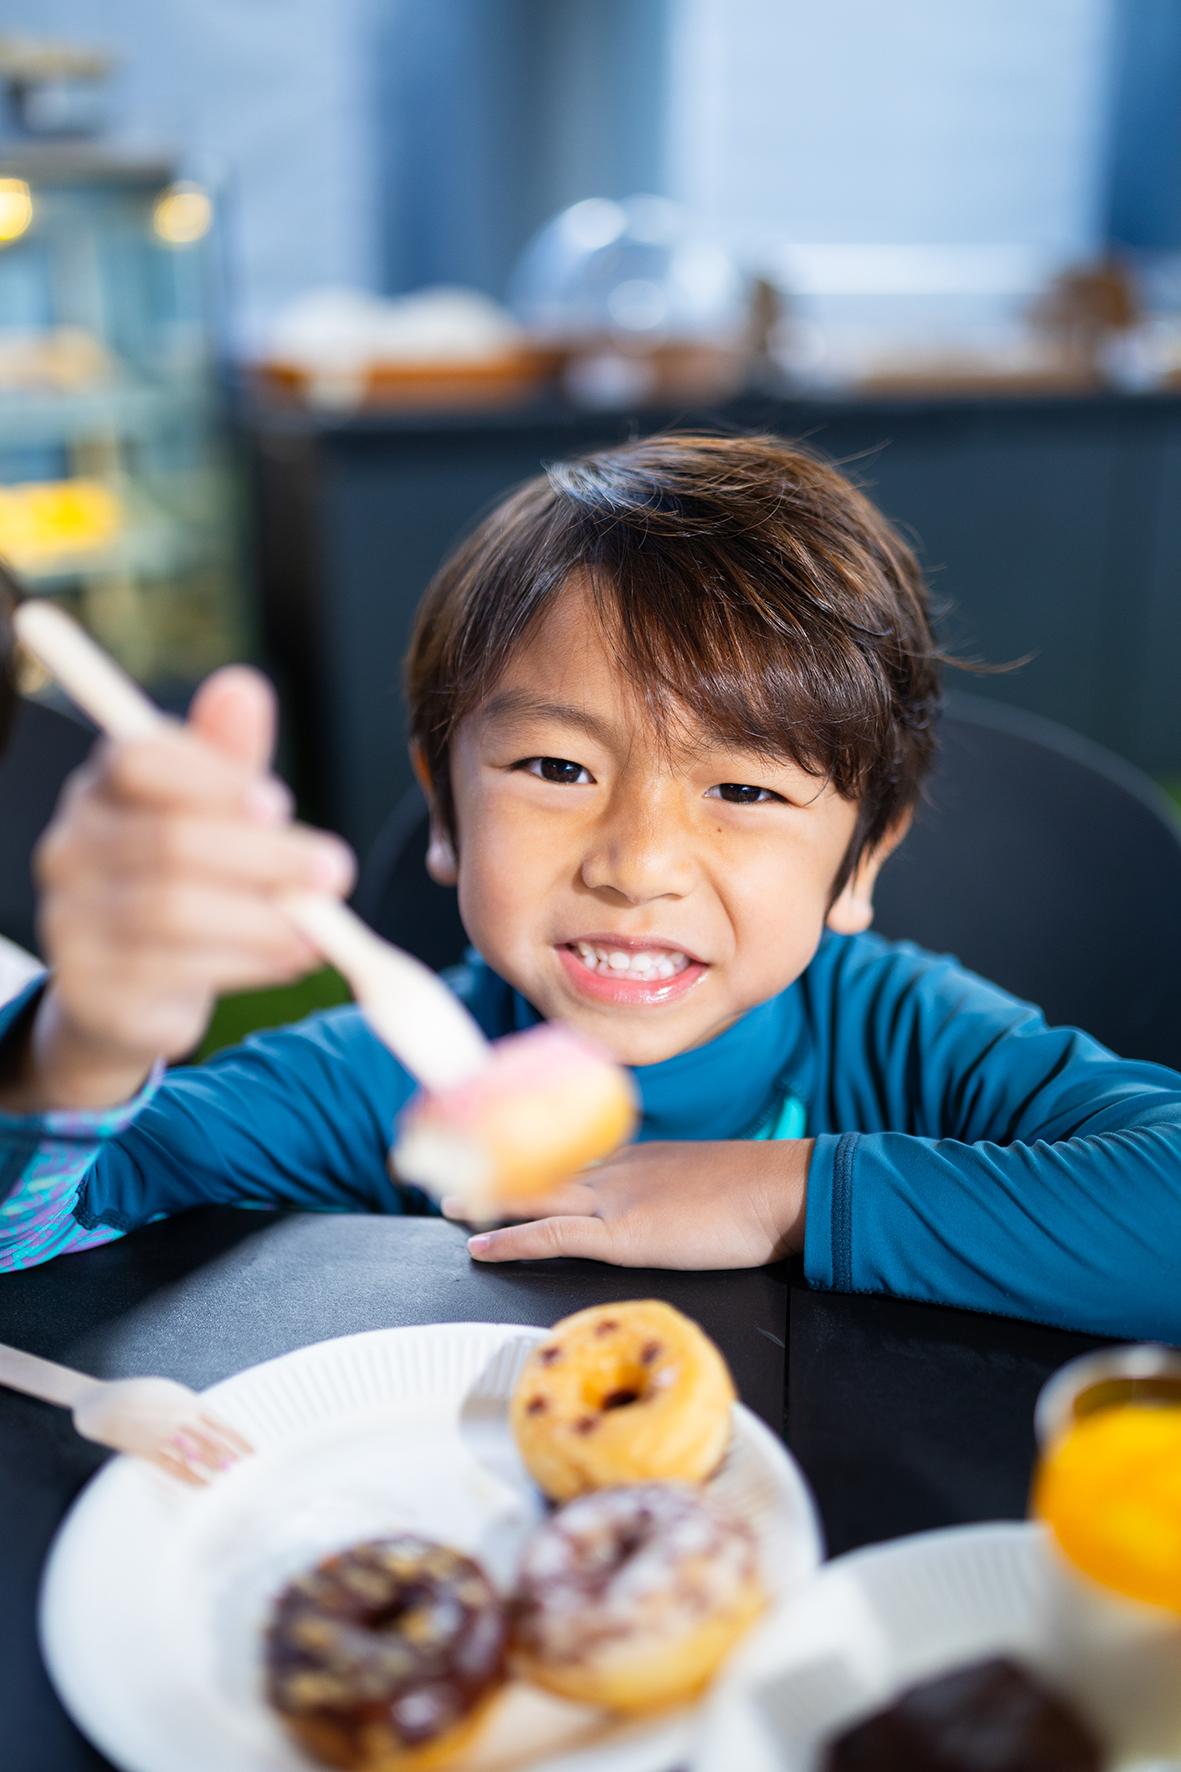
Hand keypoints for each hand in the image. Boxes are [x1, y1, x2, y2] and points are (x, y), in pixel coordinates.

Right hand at [17, 666, 354, 1109]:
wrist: (128, 987)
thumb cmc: (184, 879)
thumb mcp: (213, 813)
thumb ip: (229, 757)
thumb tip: (245, 688)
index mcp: (103, 787)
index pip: (137, 760)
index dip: (212, 779)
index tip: (278, 803)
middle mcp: (72, 847)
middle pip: (169, 842)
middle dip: (267, 856)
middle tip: (336, 870)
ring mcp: (70, 920)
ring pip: (173, 912)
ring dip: (264, 919)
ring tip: (320, 926)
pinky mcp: (90, 986)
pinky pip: (174, 972)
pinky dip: (249, 963)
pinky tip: (293, 957)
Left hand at [446, 1138, 812, 1268]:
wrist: (785, 1189)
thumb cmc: (761, 1192)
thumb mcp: (705, 1181)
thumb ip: (677, 1189)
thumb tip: (674, 1206)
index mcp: (639, 1156)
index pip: (573, 1153)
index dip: (534, 1157)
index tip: (505, 1155)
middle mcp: (618, 1169)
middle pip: (543, 1164)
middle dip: (497, 1165)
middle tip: (455, 1163)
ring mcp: (617, 1198)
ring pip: (536, 1193)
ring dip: (488, 1198)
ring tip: (448, 1204)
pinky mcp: (623, 1233)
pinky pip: (552, 1235)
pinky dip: (512, 1239)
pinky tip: (480, 1247)